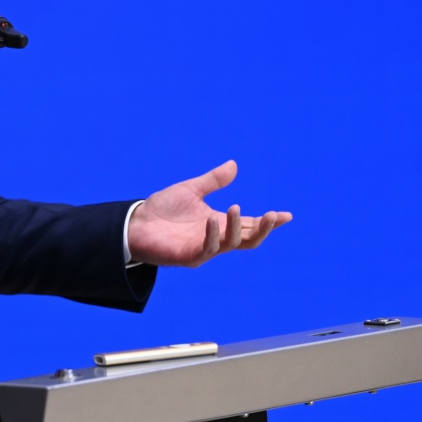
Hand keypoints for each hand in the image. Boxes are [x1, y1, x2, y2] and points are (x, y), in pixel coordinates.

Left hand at [127, 160, 290, 267]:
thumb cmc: (162, 210)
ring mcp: (204, 248)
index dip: (268, 221)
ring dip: (237, 227)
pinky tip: (213, 220)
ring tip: (235, 207)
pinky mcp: (189, 256)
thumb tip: (234, 165)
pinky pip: (207, 249)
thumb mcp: (191, 190)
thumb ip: (213, 181)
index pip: (249, 223)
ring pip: (231, 244)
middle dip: (263, 228)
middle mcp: (215, 237)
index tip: (286, 215)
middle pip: (248, 238)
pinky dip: (213, 235)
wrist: (135, 223)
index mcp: (219, 223)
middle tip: (273, 216)